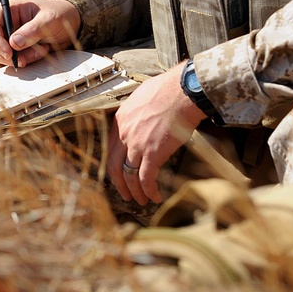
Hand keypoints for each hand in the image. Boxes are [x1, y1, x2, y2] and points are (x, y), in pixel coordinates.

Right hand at [0, 0, 80, 67]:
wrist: (70, 24)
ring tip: (41, 50)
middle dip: (6, 54)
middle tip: (24, 59)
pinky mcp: (15, 49)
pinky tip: (40, 52)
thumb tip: (13, 42)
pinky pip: (12, 60)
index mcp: (9, 9)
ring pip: (0, 54)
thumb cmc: (59, 14)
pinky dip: (26, 60)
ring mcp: (8, 37)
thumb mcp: (49, 20)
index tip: (8, 53)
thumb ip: (32, 30)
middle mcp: (4, 23)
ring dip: (20, 58)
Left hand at [108, 63, 205, 205]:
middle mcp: (124, 134)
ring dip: (135, 191)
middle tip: (126, 194)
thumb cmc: (168, 90)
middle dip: (119, 184)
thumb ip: (136, 112)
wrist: (182, 92)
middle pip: (114, 166)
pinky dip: (149, 190)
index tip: (119, 175)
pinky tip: (155, 196)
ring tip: (142, 200)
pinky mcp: (153, 153)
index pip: (110, 150)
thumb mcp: (140, 97)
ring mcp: (137, 145)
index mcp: (120, 121)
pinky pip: (146, 178)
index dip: (114, 166)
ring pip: (129, 176)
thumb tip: (141, 117)